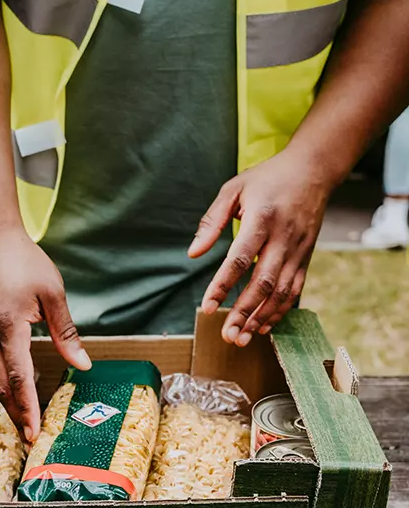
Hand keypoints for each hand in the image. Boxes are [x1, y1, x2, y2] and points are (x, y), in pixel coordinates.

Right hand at [0, 228, 90, 441]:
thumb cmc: (23, 261)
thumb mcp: (52, 294)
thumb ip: (65, 332)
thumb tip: (83, 365)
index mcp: (9, 329)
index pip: (19, 378)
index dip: (28, 408)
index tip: (34, 433)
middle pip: (2, 386)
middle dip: (17, 413)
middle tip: (30, 439)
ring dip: (10, 400)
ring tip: (26, 421)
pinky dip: (5, 382)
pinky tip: (17, 391)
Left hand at [190, 150, 330, 344]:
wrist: (313, 170)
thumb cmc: (267, 179)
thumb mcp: (233, 189)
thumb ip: (212, 221)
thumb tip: (194, 253)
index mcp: (262, 220)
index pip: (239, 259)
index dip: (223, 285)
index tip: (207, 307)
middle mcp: (283, 238)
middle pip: (263, 282)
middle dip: (244, 312)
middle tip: (227, 335)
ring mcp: (298, 249)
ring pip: (282, 291)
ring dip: (262, 317)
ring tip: (243, 337)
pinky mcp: (307, 257)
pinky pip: (295, 289)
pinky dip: (280, 310)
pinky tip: (264, 325)